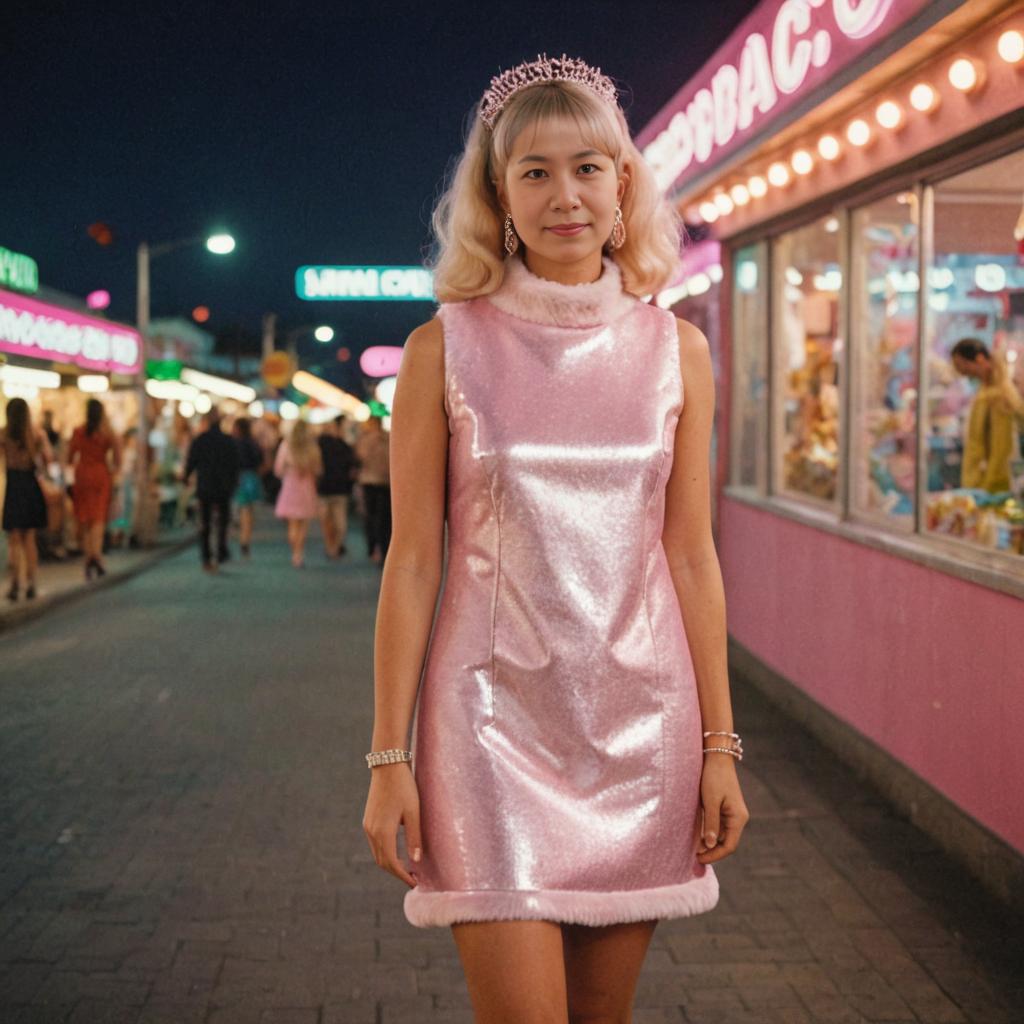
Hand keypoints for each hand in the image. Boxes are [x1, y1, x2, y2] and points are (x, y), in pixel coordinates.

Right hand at [362, 763, 421, 887]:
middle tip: (412, 878)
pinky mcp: (368, 820)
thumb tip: (416, 860)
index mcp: (383, 832)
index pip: (392, 863)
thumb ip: (414, 837)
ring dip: (390, 864)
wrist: (387, 766)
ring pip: (377, 853)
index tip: (414, 883)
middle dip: (396, 873)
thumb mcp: (413, 812)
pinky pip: (375, 843)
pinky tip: (397, 851)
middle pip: (382, 862)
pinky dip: (385, 852)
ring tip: (407, 867)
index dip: (403, 876)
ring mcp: (368, 826)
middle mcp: (372, 832)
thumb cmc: (404, 787)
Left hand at [697, 756, 748, 864]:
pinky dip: (709, 833)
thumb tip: (709, 845)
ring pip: (722, 835)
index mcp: (738, 818)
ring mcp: (732, 813)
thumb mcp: (710, 801)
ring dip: (709, 843)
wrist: (717, 757)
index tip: (699, 859)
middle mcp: (738, 818)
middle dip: (711, 851)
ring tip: (693, 848)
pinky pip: (718, 826)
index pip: (729, 846)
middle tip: (693, 857)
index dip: (715, 855)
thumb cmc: (714, 777)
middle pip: (726, 843)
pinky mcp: (725, 808)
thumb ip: (711, 823)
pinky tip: (697, 836)